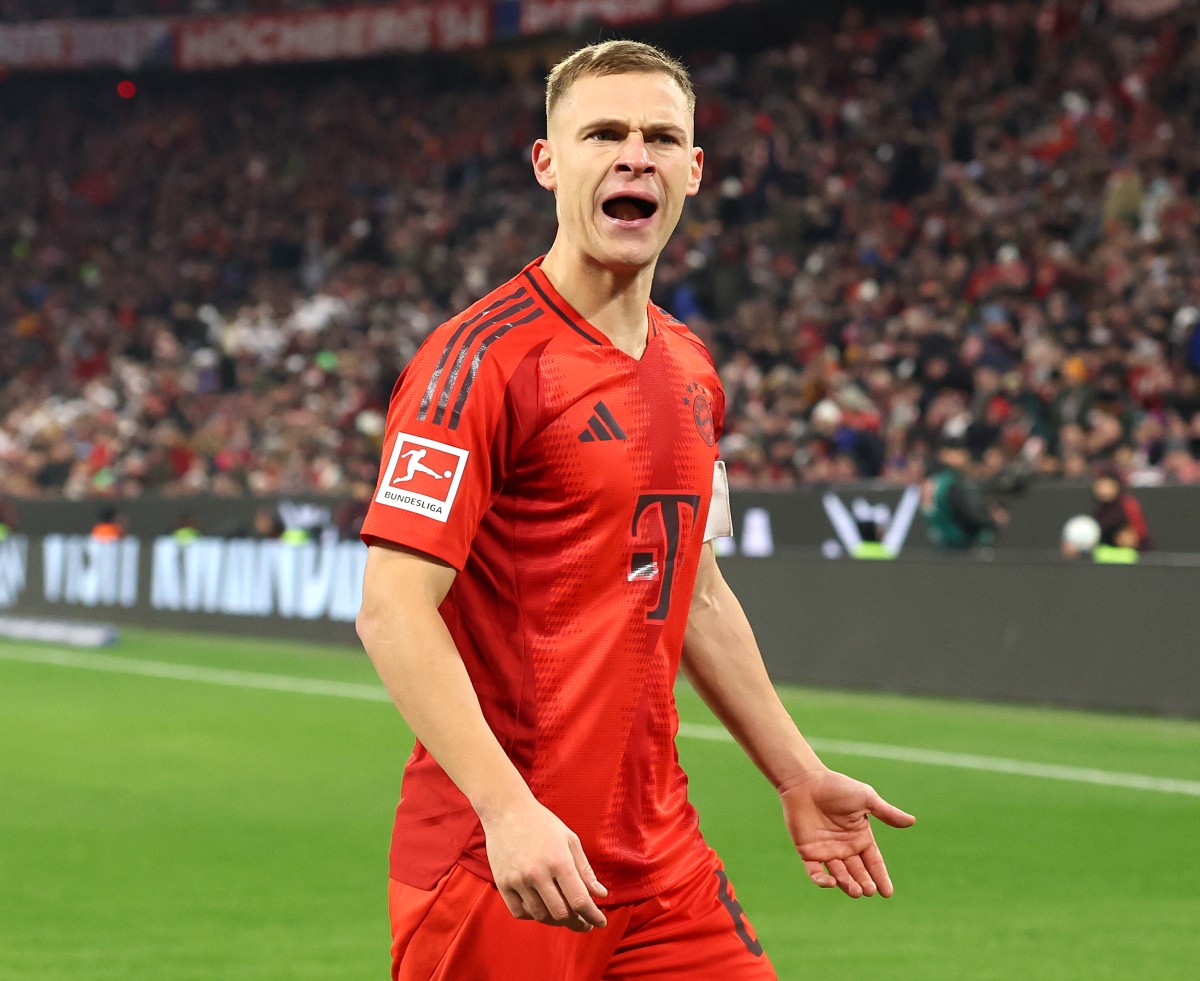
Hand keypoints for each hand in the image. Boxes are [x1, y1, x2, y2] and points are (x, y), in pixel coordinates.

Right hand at [480, 797, 608, 931]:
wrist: (506, 810)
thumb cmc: (542, 823)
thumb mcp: (570, 840)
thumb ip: (585, 870)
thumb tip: (601, 895)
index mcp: (559, 861)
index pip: (580, 901)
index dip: (593, 916)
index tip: (600, 922)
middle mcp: (538, 873)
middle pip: (561, 914)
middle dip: (576, 922)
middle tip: (584, 922)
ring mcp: (518, 880)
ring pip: (541, 916)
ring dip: (555, 920)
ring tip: (564, 915)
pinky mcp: (502, 883)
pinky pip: (519, 912)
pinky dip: (533, 915)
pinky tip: (541, 908)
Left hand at [779, 768, 915, 898]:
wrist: (805, 781)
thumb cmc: (837, 787)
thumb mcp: (866, 799)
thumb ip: (886, 813)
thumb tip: (912, 821)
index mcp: (860, 837)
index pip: (874, 862)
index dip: (881, 877)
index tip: (888, 893)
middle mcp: (845, 847)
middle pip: (858, 872)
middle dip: (865, 883)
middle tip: (869, 890)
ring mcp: (826, 851)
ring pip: (839, 876)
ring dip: (848, 885)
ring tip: (856, 890)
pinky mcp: (808, 852)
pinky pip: (815, 872)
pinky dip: (822, 881)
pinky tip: (831, 882)